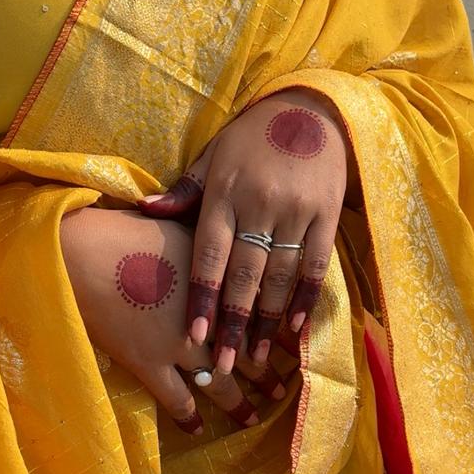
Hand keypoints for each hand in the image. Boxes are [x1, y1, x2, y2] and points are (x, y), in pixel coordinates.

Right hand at [60, 207, 286, 434]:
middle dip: (265, 371)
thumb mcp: (175, 222)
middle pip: (245, 349)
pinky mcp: (148, 363)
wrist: (78, 252)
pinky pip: (176, 399)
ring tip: (256, 416)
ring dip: (238, 402)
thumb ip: (205, 240)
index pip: (257, 309)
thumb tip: (228, 240)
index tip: (292, 343)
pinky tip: (198, 428)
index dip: (274, 329)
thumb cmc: (123, 230)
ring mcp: (178, 344)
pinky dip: (188, 415)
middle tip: (282, 388)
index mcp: (217, 278)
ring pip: (219, 382)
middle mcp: (207, 316)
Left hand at [137, 88, 359, 374]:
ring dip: (268, 321)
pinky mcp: (327, 214)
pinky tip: (294, 327)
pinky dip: (306, 298)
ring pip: (280, 276)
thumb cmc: (251, 138)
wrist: (311, 109)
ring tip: (258, 358)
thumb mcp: (213, 155)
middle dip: (234, 323)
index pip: (210, 254)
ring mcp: (296, 211)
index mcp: (225, 192)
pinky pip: (316, 264)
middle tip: (223, 365)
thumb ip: (185, 190)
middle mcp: (260, 204)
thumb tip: (145, 208)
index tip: (194, 334)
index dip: (202, 296)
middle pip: (245, 274)